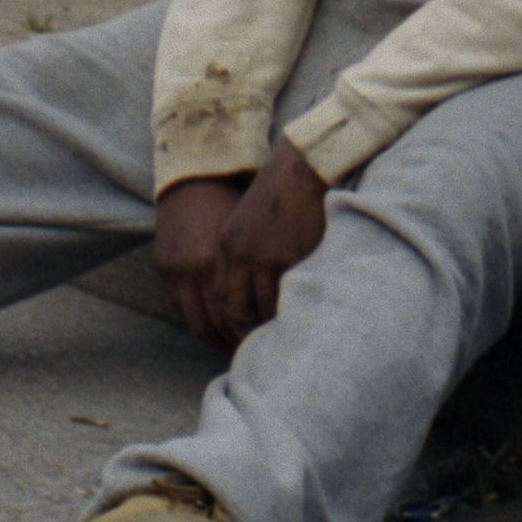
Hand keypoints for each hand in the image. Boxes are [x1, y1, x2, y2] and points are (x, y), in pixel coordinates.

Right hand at [153, 176, 249, 346]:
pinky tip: (213, 327)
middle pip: (218, 324)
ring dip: (216, 338)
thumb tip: (276, 308)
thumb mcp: (248, 238)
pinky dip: (197, 319)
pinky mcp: (163, 267)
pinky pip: (180, 306)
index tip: (265, 342)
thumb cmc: (234, 205)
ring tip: (233, 346)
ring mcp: (176, 270)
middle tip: (252, 351)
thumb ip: (256, 272)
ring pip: (197, 322)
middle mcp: (196, 269)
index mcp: (222, 261)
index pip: (238, 315)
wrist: (195, 178)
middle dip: (236, 341)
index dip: (252, 333)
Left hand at [211, 139, 330, 347]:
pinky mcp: (289, 258)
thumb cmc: (278, 197)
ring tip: (275, 342)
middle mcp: (239, 254)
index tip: (237, 339)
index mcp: (226, 246)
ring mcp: (264, 257)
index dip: (227, 324)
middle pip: (235, 309)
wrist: (301, 170)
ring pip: (261, 307)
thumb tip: (247, 296)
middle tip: (255, 351)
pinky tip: (294, 320)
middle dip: (243, 334)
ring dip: (266, 328)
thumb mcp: (246, 224)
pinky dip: (288, 312)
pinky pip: (286, 296)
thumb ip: (241, 256)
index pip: (220, 297)